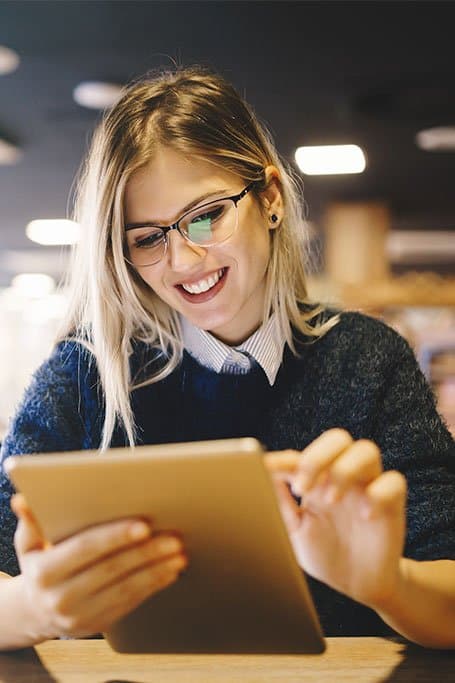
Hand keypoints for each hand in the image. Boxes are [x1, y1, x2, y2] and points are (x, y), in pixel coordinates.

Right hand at [11, 494, 186, 641]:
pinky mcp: (100, 625)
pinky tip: (171, 570)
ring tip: (179, 552)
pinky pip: (132, 603)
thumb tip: (23, 499)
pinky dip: (154, 585)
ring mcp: (81, 616)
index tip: (143, 524)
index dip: (114, 537)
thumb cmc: (40, 564)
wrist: (36, 611)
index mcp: (45, 572)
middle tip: (173, 536)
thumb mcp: (29, 543)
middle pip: (111, 569)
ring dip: (157, 569)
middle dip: (146, 552)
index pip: (85, 549)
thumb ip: (31, 520)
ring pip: (126, 589)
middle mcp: (61, 598)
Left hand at [269, 429, 406, 609]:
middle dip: (318, 457)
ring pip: (367, 450)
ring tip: (331, 499)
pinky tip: (365, 515)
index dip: (284, 459)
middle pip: (337, 439)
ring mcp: (369, 487)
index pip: (302, 457)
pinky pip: (394, 482)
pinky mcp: (392, 505)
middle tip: (302, 487)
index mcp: (318, 479)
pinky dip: (378, 493)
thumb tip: (260, 476)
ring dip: (345, 470)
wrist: (358, 586)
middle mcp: (344, 476)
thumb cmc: (325, 554)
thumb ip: (280, 504)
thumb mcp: (295, 531)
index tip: (266, 468)